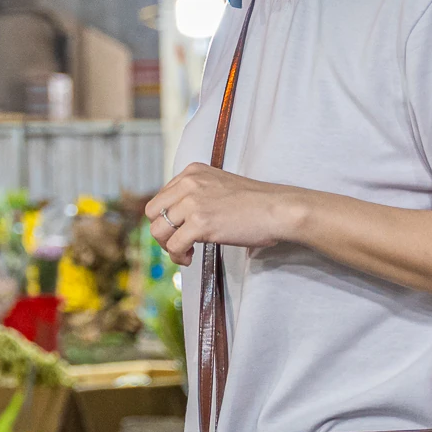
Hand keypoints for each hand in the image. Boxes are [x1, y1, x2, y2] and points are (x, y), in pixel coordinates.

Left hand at [146, 163, 305, 264]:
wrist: (279, 209)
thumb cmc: (256, 203)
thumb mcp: (219, 186)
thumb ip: (196, 195)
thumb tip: (177, 219)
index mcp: (192, 172)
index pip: (161, 197)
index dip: (166, 218)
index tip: (178, 230)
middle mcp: (188, 183)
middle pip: (153, 213)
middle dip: (161, 232)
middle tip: (178, 244)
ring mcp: (193, 202)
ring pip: (158, 230)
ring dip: (168, 247)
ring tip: (184, 254)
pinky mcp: (200, 222)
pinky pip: (174, 245)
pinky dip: (178, 256)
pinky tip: (190, 258)